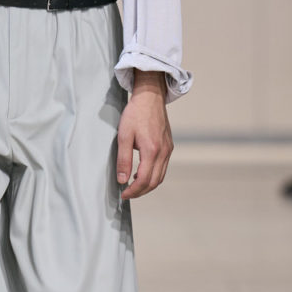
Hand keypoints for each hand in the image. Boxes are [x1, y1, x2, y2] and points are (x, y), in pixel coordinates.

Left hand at [116, 74, 172, 199]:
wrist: (150, 97)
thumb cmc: (135, 114)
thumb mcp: (123, 136)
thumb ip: (123, 160)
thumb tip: (122, 179)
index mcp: (152, 151)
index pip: (144, 180)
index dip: (133, 191)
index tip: (123, 194)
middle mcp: (163, 152)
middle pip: (155, 182)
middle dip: (140, 191)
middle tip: (127, 193)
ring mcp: (168, 149)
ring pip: (161, 176)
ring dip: (148, 185)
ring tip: (133, 186)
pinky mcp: (169, 146)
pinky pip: (163, 167)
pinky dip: (154, 175)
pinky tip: (142, 173)